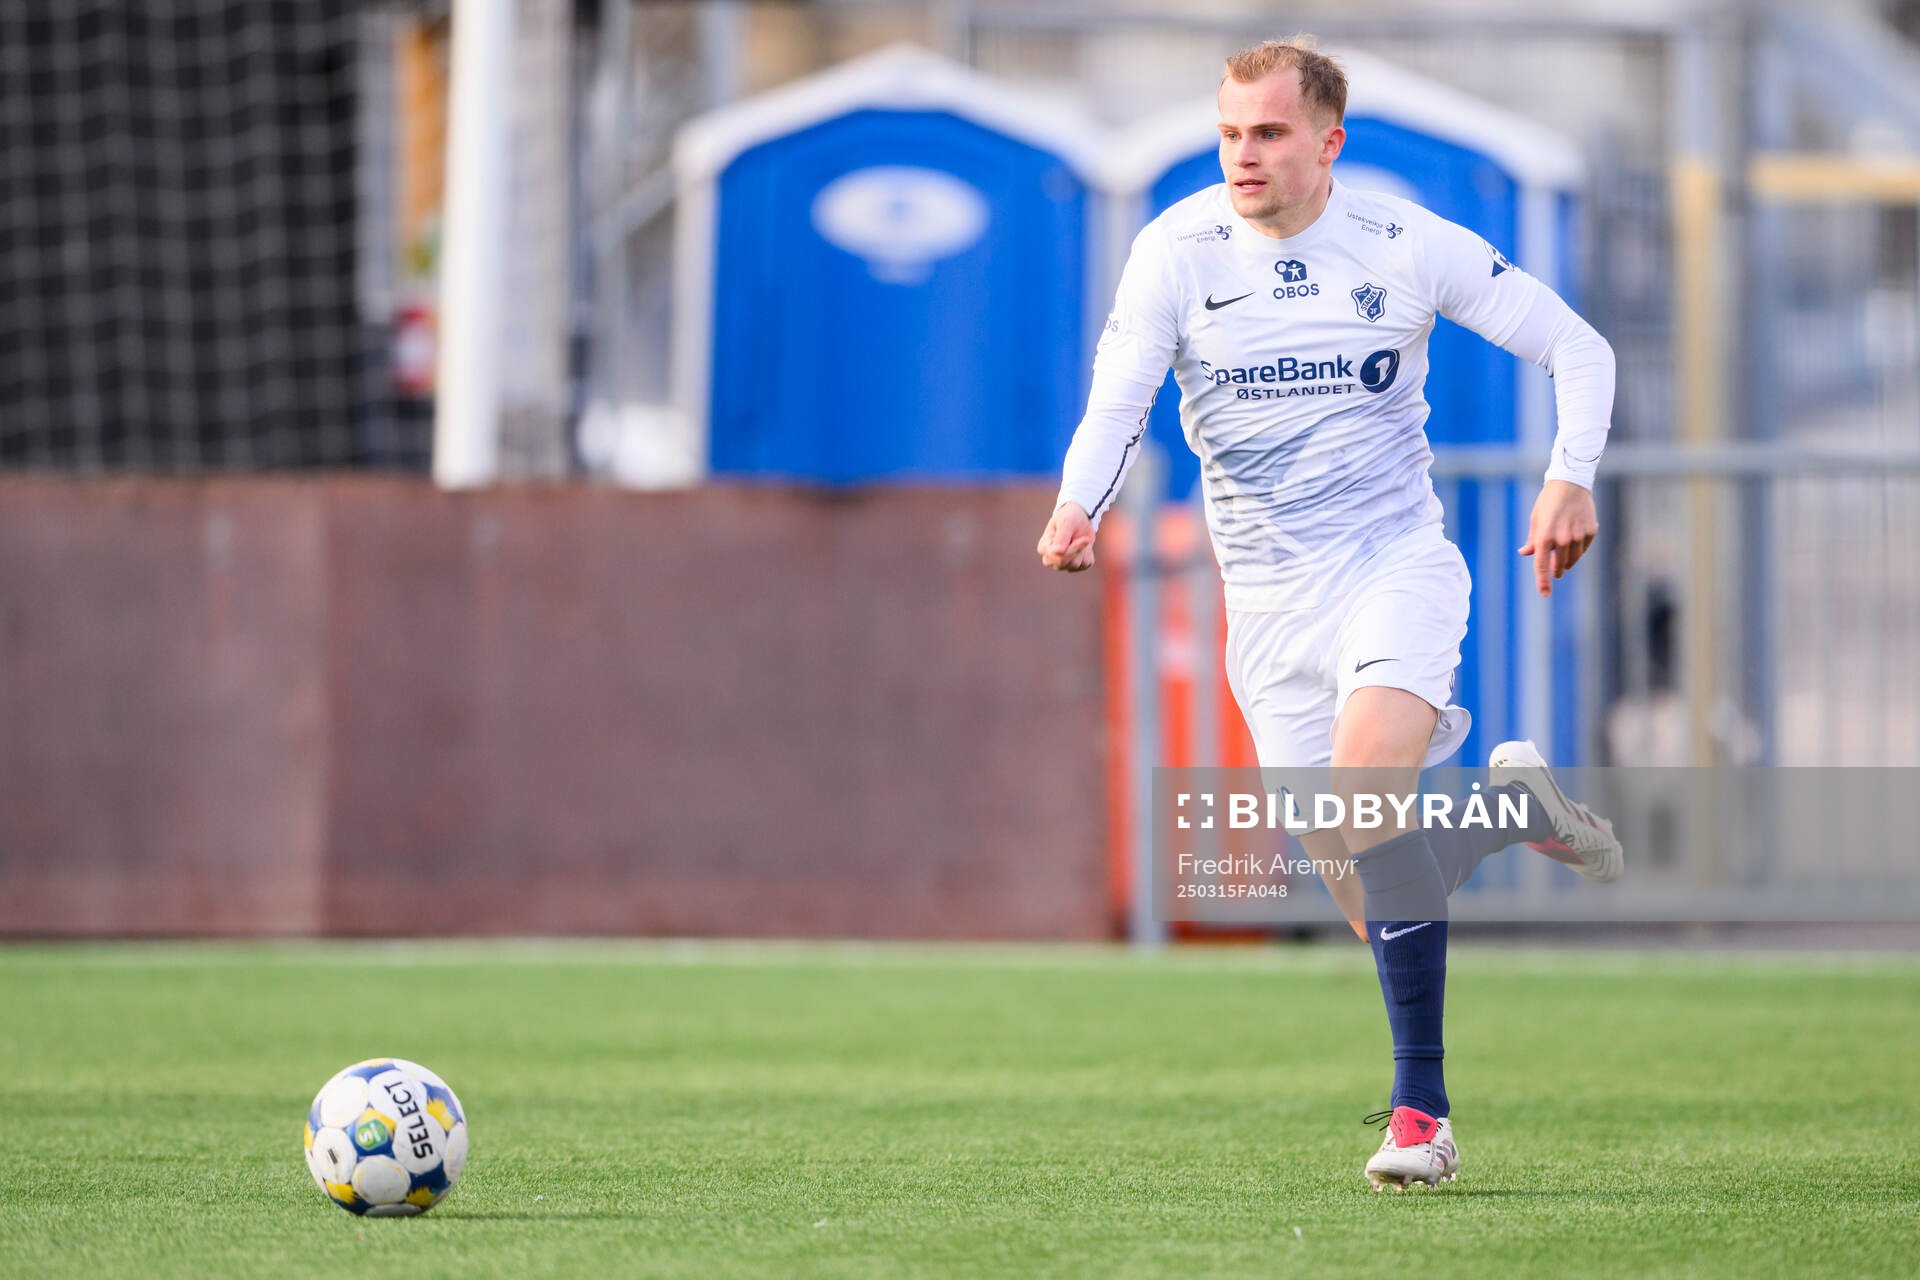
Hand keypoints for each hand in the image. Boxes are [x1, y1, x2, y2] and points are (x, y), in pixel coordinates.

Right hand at [1037, 502, 1096, 571]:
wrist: (1080, 518)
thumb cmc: (1070, 517)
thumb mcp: (1067, 522)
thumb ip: (1062, 536)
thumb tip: (1057, 552)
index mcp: (1043, 547)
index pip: (1057, 556)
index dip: (1073, 549)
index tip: (1085, 539)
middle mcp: (1050, 559)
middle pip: (1064, 563)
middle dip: (1078, 550)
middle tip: (1084, 538)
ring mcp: (1061, 564)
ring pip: (1076, 565)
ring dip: (1083, 551)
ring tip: (1080, 538)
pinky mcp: (1074, 566)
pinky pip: (1085, 565)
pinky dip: (1088, 554)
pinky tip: (1084, 545)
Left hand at [1519, 479, 1597, 596]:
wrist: (1571, 483)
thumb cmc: (1548, 502)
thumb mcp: (1536, 519)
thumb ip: (1532, 540)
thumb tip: (1525, 553)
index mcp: (1544, 536)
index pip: (1542, 566)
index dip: (1543, 582)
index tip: (1544, 594)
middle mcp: (1562, 539)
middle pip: (1558, 566)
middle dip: (1556, 570)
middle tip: (1555, 571)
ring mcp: (1578, 536)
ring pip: (1573, 560)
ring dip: (1567, 562)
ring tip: (1564, 556)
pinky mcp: (1590, 531)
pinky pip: (1583, 549)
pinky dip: (1578, 550)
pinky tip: (1575, 541)